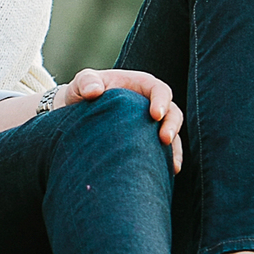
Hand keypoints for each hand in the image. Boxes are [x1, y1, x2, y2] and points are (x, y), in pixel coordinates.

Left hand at [53, 67, 183, 173]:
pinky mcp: (149, 141)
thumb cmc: (86, 90)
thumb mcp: (84, 81)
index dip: (161, 101)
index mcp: (142, 85)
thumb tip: (94, 92)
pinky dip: (168, 161)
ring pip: (173, 135)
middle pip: (172, 113)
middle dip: (171, 126)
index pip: (159, 90)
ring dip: (174, 149)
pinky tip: (168, 172)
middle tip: (164, 139)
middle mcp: (152, 104)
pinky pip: (165, 151)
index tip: (155, 115)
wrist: (79, 109)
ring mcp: (152, 124)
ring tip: (172, 164)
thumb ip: (87, 82)